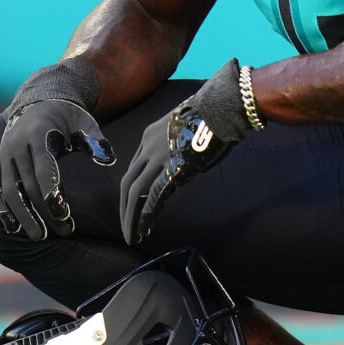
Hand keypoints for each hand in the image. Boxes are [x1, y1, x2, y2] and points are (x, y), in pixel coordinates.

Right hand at [0, 99, 114, 241]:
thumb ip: (95, 140)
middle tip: (64, 231)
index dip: (52, 193)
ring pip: (9, 190)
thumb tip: (108, 160)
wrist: (38, 102)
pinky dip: (3, 209)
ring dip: (23, 216)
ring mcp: (5, 155)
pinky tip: (14, 228)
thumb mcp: (84, 121)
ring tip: (39, 236)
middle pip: (27, 184)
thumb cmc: (68, 116)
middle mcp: (16, 144)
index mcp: (37, 133)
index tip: (64, 214)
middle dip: (44, 211)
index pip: (42, 168)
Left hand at [119, 60, 256, 244]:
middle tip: (126, 227)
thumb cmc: (211, 117)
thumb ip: (177, 148)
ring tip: (131, 236)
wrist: (219, 108)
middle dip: (124, 207)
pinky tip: (143, 230)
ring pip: (134, 191)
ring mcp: (158, 157)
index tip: (134, 204)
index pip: (135, 167)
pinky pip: (153, 196)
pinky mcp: (171, 168)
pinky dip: (146, 215)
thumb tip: (183, 166)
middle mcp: (147, 147)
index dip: (133, 188)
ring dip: (131, 217)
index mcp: (149, 135)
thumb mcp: (184, 130)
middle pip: (128, 181)